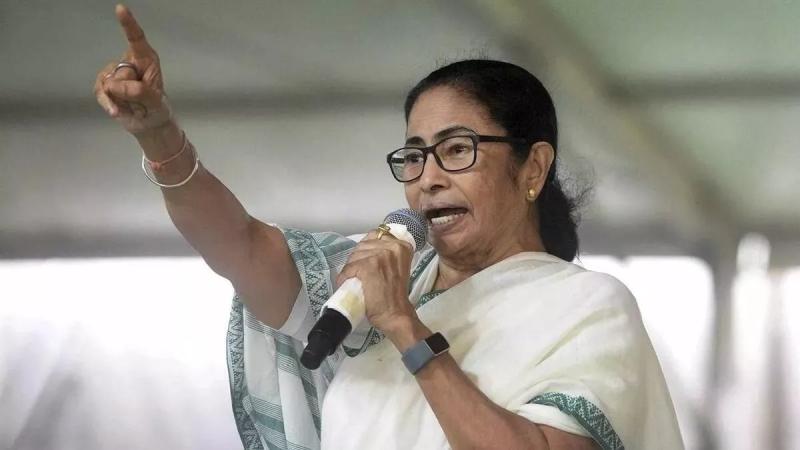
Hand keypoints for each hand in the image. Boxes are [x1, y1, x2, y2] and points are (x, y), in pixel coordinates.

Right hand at [93, 4, 171, 134]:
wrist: (148, 124)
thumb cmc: (156, 108)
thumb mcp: (155, 102)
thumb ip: (140, 92)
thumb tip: (117, 85)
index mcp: (146, 59)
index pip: (136, 39)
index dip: (128, 24)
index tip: (120, 9)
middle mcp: (129, 61)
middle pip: (121, 74)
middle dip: (130, 92)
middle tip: (141, 101)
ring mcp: (114, 73)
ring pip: (109, 84)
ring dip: (121, 100)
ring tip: (133, 105)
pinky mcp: (104, 84)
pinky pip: (100, 92)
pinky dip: (108, 104)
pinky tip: (116, 111)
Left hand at [335, 230, 418, 336]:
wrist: (396, 314)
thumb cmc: (395, 295)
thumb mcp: (397, 267)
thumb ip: (388, 255)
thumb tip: (370, 250)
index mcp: (401, 246)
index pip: (376, 235)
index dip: (366, 248)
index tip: (364, 259)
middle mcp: (392, 247)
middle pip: (363, 245)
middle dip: (356, 258)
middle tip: (356, 272)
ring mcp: (380, 256)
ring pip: (355, 256)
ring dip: (350, 268)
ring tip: (352, 279)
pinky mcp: (368, 267)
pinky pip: (349, 268)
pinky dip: (344, 277)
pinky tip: (345, 284)